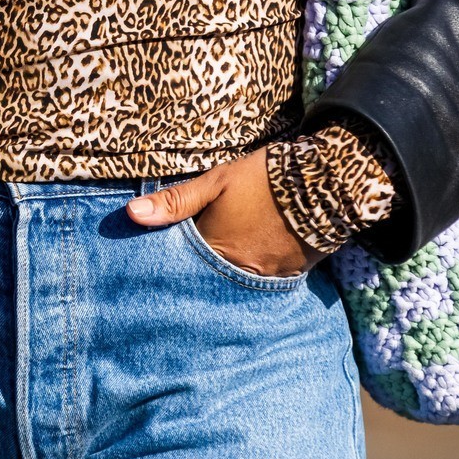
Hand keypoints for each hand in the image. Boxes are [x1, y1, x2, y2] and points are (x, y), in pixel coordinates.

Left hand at [126, 148, 315, 276]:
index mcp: (215, 247)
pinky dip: (254, 272)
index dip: (174, 257)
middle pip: (209, 276)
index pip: (183, 263)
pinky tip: (252, 259)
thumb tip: (131, 214)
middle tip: (197, 259)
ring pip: (235, 282)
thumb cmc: (265, 177)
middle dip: (199, 271)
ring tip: (225, 260)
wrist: (326, 181)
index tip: (164, 256)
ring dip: (227, 273)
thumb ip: (175, 201)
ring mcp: (266, 277)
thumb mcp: (217, 181)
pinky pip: (264, 282)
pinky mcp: (290, 276)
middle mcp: (239, 270)